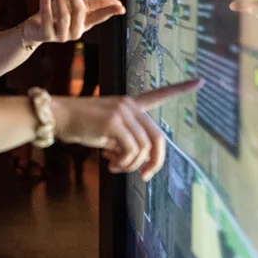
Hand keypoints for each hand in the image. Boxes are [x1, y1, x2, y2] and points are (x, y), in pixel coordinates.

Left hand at [23, 0, 124, 44]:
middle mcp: (76, 31)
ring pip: (64, 15)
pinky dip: (45, 1)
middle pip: (79, 11)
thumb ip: (94, 3)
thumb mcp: (76, 6)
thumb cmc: (57, 14)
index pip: (99, 17)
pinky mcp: (47, 35)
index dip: (109, 11)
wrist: (36, 28)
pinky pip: (47, 16)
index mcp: (85, 24)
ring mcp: (61, 36)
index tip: (121, 7)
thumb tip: (115, 2)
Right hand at [53, 79, 202, 180]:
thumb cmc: (78, 124)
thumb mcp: (106, 131)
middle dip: (156, 162)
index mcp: (130, 104)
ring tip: (114, 165)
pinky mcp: (113, 122)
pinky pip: (131, 151)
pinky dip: (123, 163)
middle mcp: (129, 105)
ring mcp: (122, 112)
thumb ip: (123, 140)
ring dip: (131, 165)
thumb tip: (134, 161)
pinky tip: (108, 161)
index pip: (159, 94)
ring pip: (143, 149)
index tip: (200, 80)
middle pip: (158, 137)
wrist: (57, 116)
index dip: (181, 88)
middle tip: (145, 176)